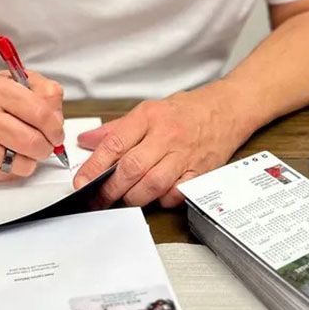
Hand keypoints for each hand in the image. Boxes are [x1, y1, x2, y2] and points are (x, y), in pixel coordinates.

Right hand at [0, 69, 63, 181]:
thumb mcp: (21, 80)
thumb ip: (47, 93)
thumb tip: (58, 119)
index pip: (41, 113)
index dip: (56, 126)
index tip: (57, 131)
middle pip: (34, 141)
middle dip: (48, 145)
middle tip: (48, 142)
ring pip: (25, 162)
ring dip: (34, 157)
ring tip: (28, 146)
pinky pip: (12, 173)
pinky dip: (19, 166)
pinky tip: (12, 152)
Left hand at [73, 88, 242, 207]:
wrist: (227, 109)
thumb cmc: (186, 111)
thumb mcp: (148, 110)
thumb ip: (116, 129)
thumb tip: (86, 141)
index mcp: (149, 117)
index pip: (114, 144)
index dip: (94, 166)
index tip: (81, 182)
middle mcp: (166, 135)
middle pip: (132, 168)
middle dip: (110, 189)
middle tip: (98, 199)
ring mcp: (184, 154)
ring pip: (153, 184)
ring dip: (134, 198)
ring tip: (124, 200)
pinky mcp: (200, 171)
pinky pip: (178, 193)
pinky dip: (163, 200)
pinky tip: (155, 197)